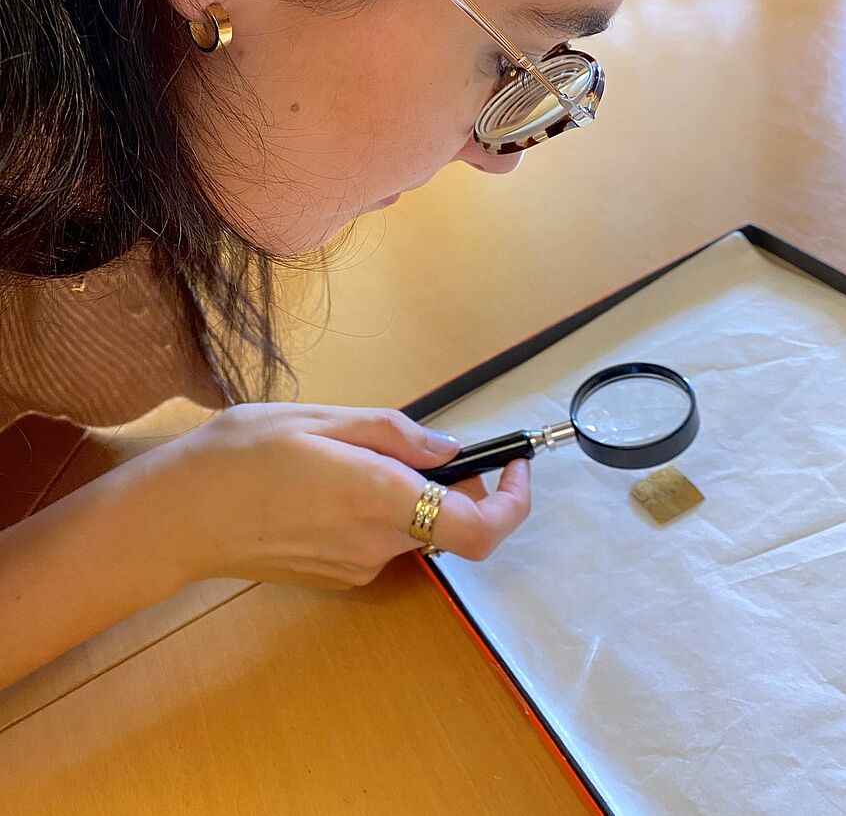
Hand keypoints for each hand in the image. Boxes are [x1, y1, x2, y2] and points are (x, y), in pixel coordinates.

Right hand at [164, 403, 530, 589]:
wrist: (178, 516)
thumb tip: (449, 450)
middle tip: (415, 443)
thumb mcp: (320, 419)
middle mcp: (376, 545)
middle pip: (447, 522)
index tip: (514, 465)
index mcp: (378, 498)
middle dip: (450, 484)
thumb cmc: (241, 456)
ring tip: (351, 454)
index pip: (480, 529)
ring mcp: (356, 568)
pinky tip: (329, 483)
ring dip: (408, 495)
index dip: (513, 502)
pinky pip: (379, 541)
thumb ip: (394, 434)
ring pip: (412, 529)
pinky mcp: (335, 578)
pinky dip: (377, 511)